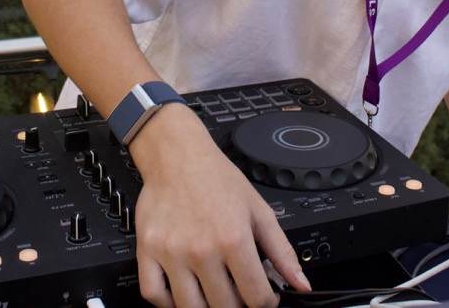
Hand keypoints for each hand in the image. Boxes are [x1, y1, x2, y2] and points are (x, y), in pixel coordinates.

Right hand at [128, 105, 309, 306]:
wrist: (177, 156)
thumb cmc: (216, 179)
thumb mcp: (258, 210)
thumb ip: (282, 251)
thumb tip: (300, 282)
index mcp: (234, 239)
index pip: (256, 298)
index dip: (267, 303)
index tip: (264, 297)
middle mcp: (201, 249)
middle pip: (225, 307)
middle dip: (238, 304)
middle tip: (238, 290)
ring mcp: (171, 252)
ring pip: (190, 307)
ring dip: (206, 306)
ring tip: (212, 292)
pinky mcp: (147, 250)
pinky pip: (153, 294)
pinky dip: (168, 302)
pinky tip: (181, 291)